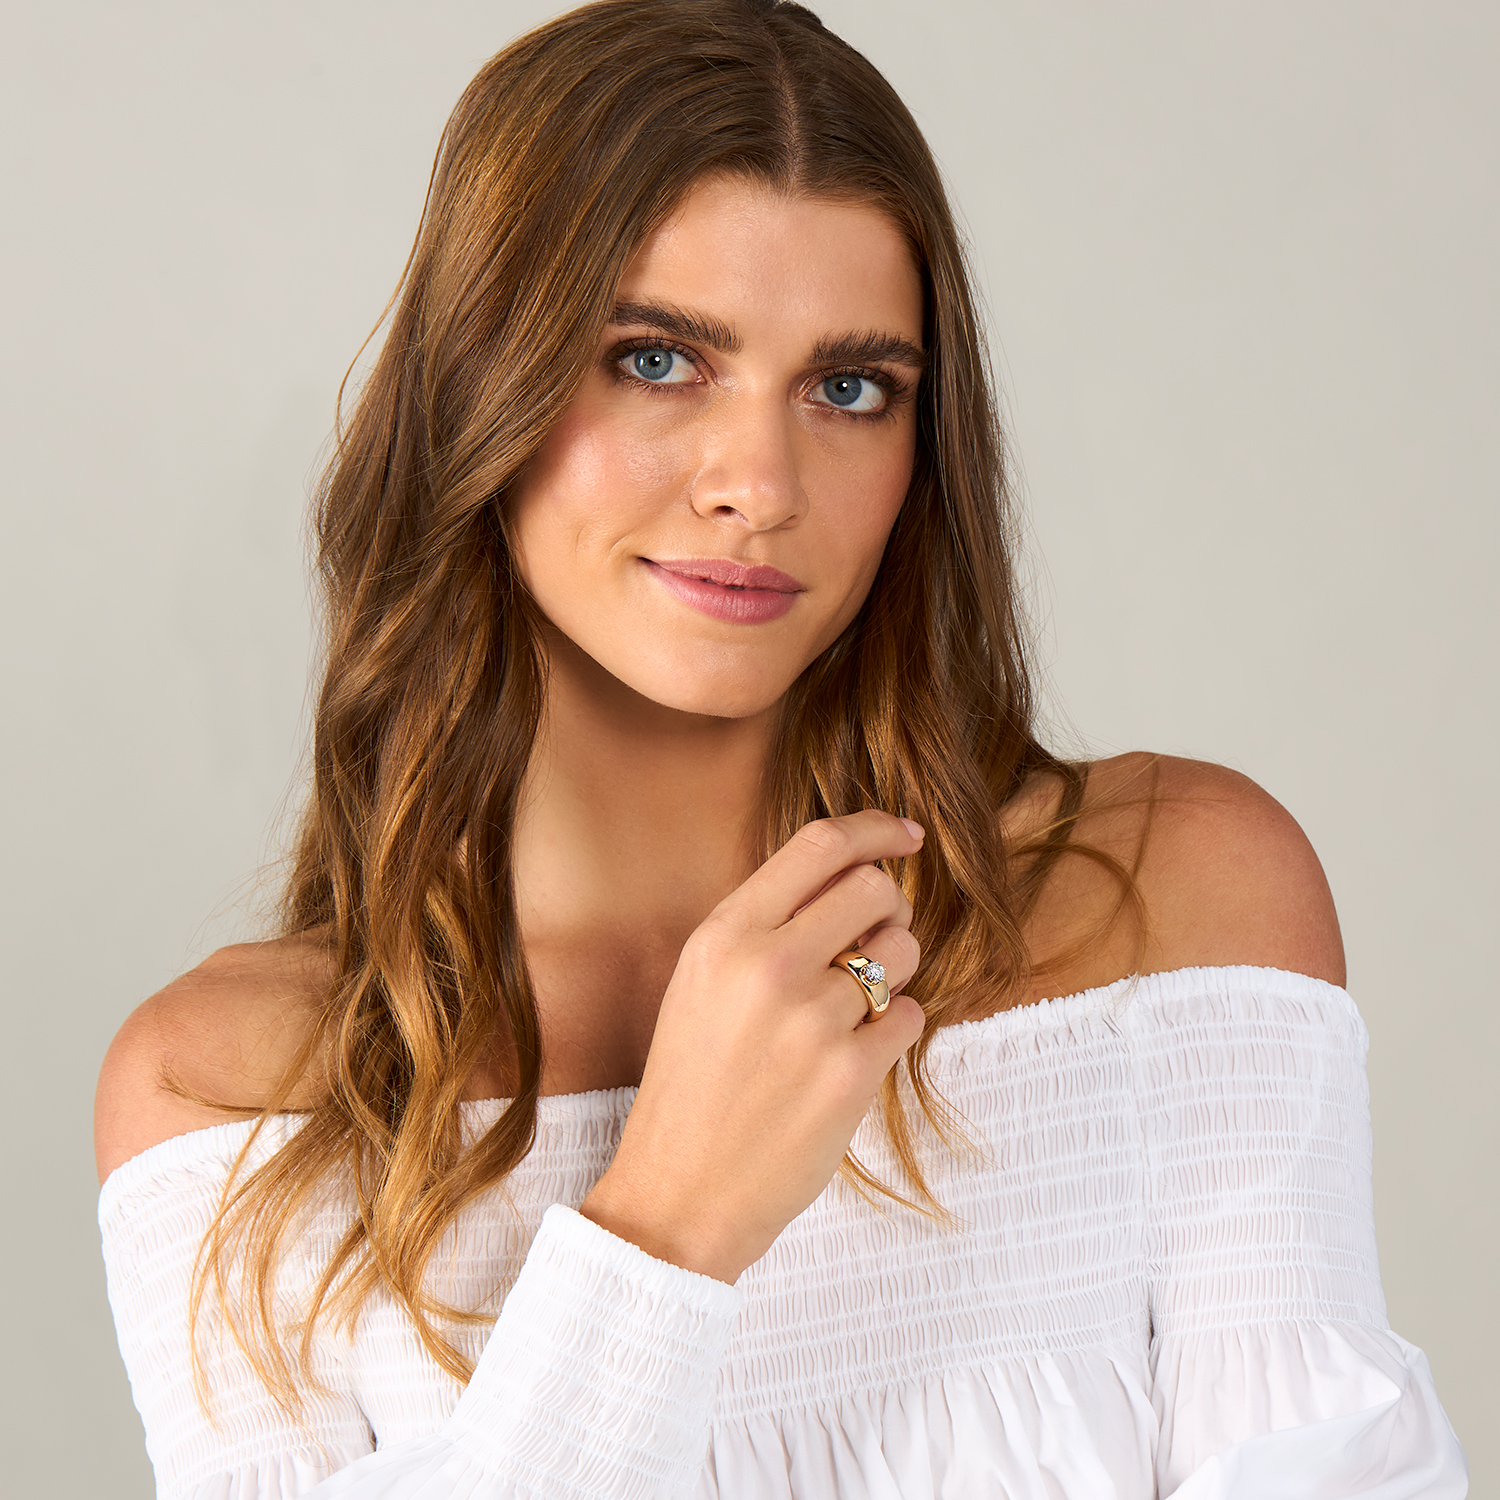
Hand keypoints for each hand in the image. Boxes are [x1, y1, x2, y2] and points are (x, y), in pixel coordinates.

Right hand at [578, 810, 925, 1283]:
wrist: (677, 1195)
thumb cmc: (691, 1085)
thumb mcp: (700, 984)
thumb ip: (763, 925)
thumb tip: (850, 875)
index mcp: (723, 935)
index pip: (819, 845)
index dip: (875, 829)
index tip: (905, 835)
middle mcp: (767, 965)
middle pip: (874, 889)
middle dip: (885, 912)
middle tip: (869, 947)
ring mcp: (812, 1020)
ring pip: (902, 954)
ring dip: (892, 975)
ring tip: (850, 1014)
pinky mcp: (851, 1074)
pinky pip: (910, 1017)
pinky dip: (892, 1033)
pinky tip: (849, 1060)